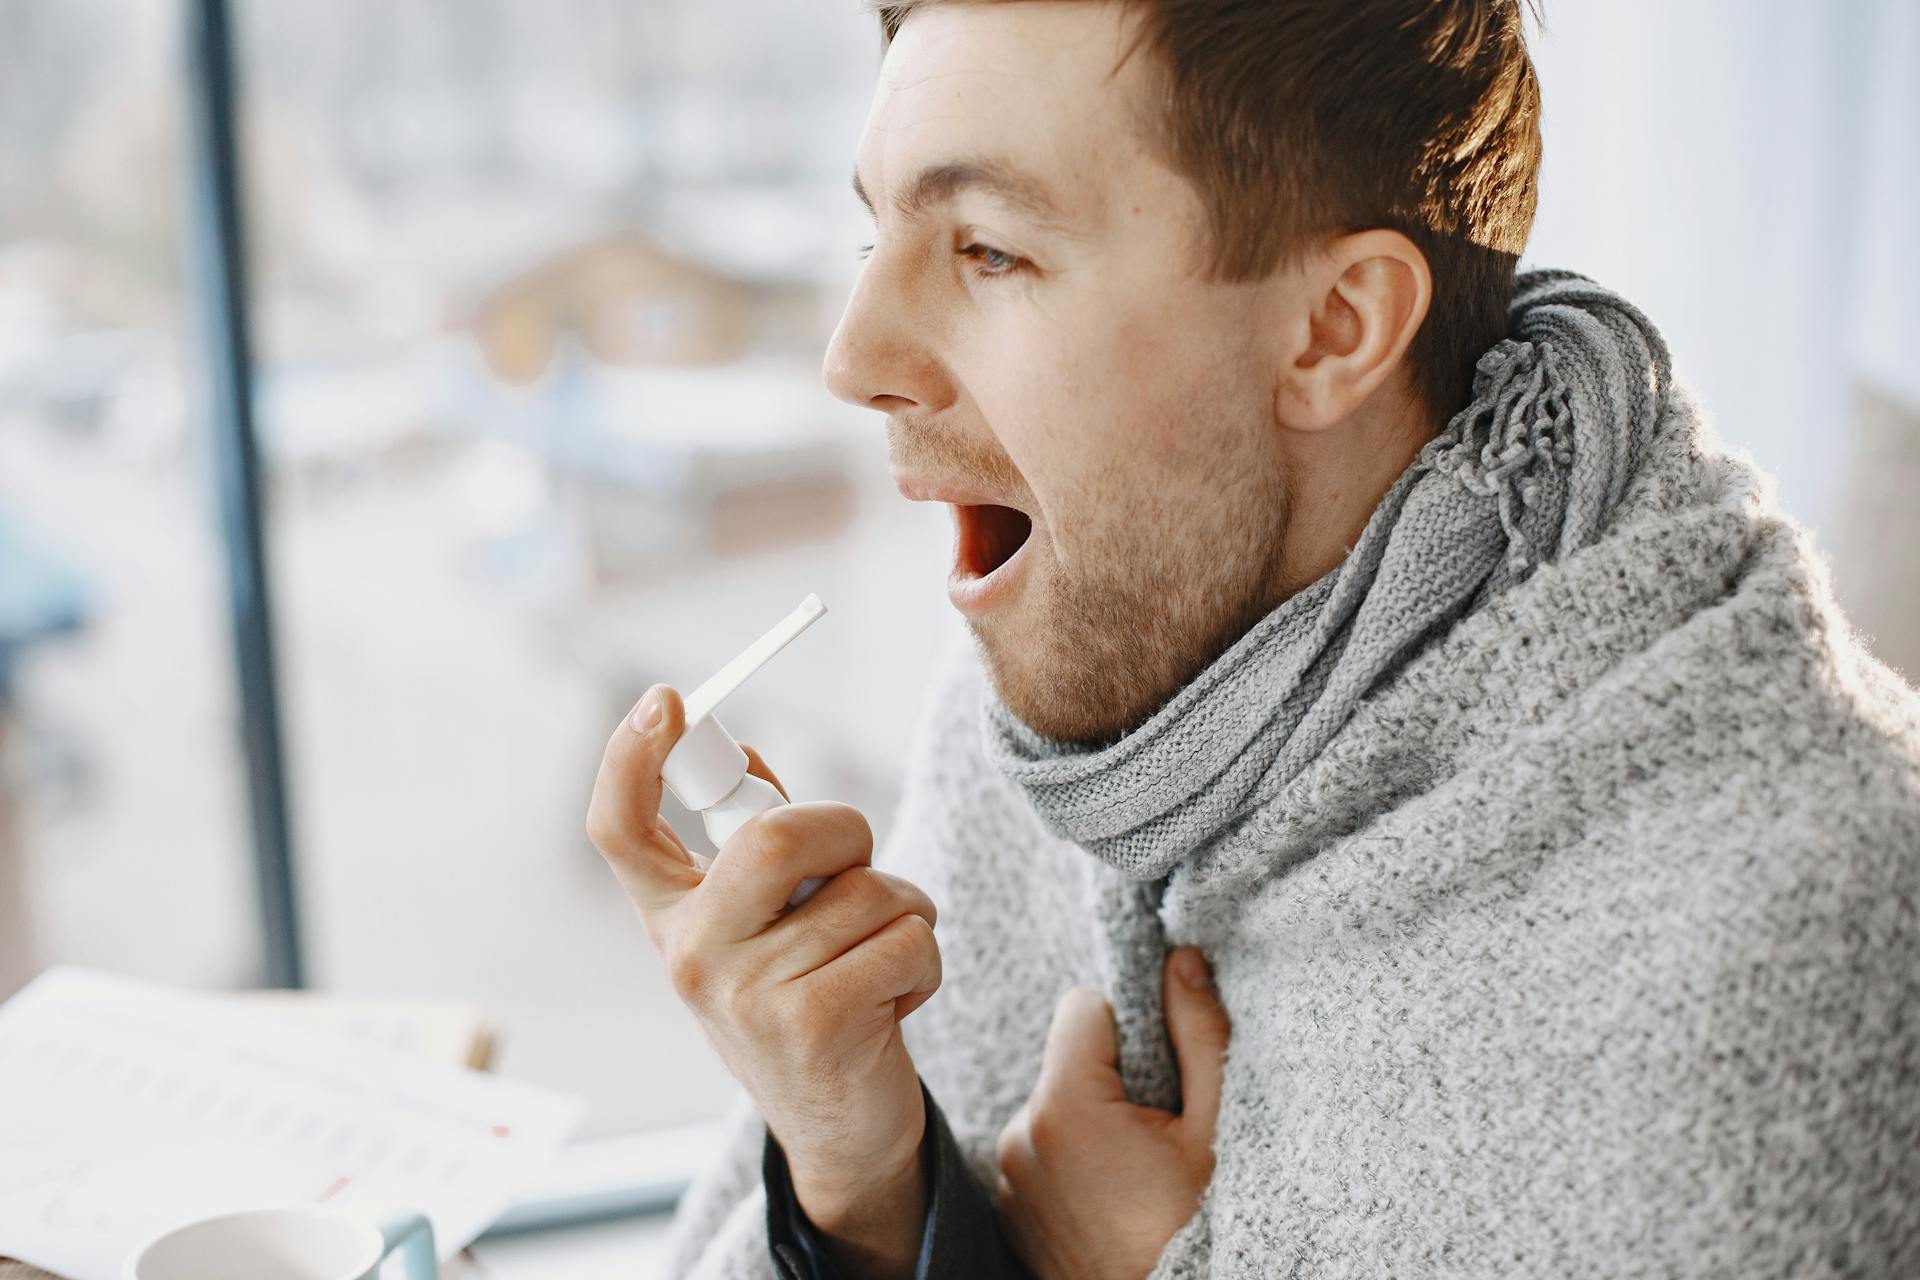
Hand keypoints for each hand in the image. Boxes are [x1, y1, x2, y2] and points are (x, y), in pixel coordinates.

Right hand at [586, 686, 941, 1277]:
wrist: (842, 1130)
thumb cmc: (809, 1000)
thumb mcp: (765, 925)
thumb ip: (756, 846)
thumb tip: (743, 755)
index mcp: (671, 918)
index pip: (620, 830)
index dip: (631, 758)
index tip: (665, 700)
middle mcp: (691, 955)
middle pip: (777, 835)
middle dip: (848, 830)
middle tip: (859, 863)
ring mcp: (748, 994)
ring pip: (868, 889)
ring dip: (903, 913)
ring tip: (876, 963)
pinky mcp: (816, 1026)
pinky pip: (906, 938)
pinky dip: (924, 960)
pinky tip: (893, 1001)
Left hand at [994, 948, 1228, 1279]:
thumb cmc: (1192, 1226)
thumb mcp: (1213, 1128)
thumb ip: (1198, 1035)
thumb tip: (1181, 960)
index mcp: (1068, 1105)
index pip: (1082, 1006)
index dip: (1127, 1025)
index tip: (1156, 1069)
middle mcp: (1023, 1132)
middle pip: (1068, 1058)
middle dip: (1110, 1077)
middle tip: (1152, 1130)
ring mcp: (1010, 1172)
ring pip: (1053, 1102)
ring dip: (1088, 1118)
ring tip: (1131, 1169)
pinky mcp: (1007, 1198)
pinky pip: (1038, 1146)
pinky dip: (1068, 1157)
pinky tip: (1105, 1192)